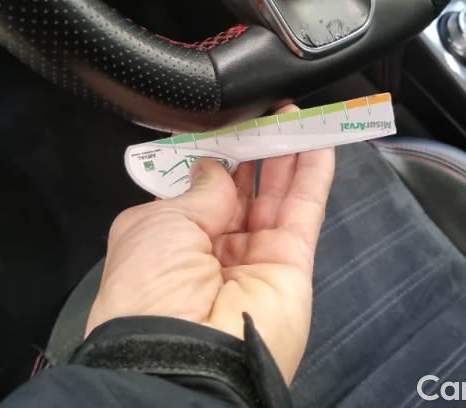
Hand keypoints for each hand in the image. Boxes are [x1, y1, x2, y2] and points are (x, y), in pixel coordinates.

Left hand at [85, 106, 334, 382]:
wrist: (182, 355)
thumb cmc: (148, 290)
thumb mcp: (157, 224)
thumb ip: (195, 190)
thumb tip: (212, 166)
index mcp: (171, 242)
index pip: (200, 188)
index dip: (215, 154)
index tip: (227, 122)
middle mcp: (213, 250)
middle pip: (241, 188)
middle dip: (253, 147)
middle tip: (265, 110)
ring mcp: (255, 257)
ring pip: (276, 194)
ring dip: (286, 152)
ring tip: (294, 112)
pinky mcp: (291, 264)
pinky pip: (303, 210)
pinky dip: (313, 174)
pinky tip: (317, 139)